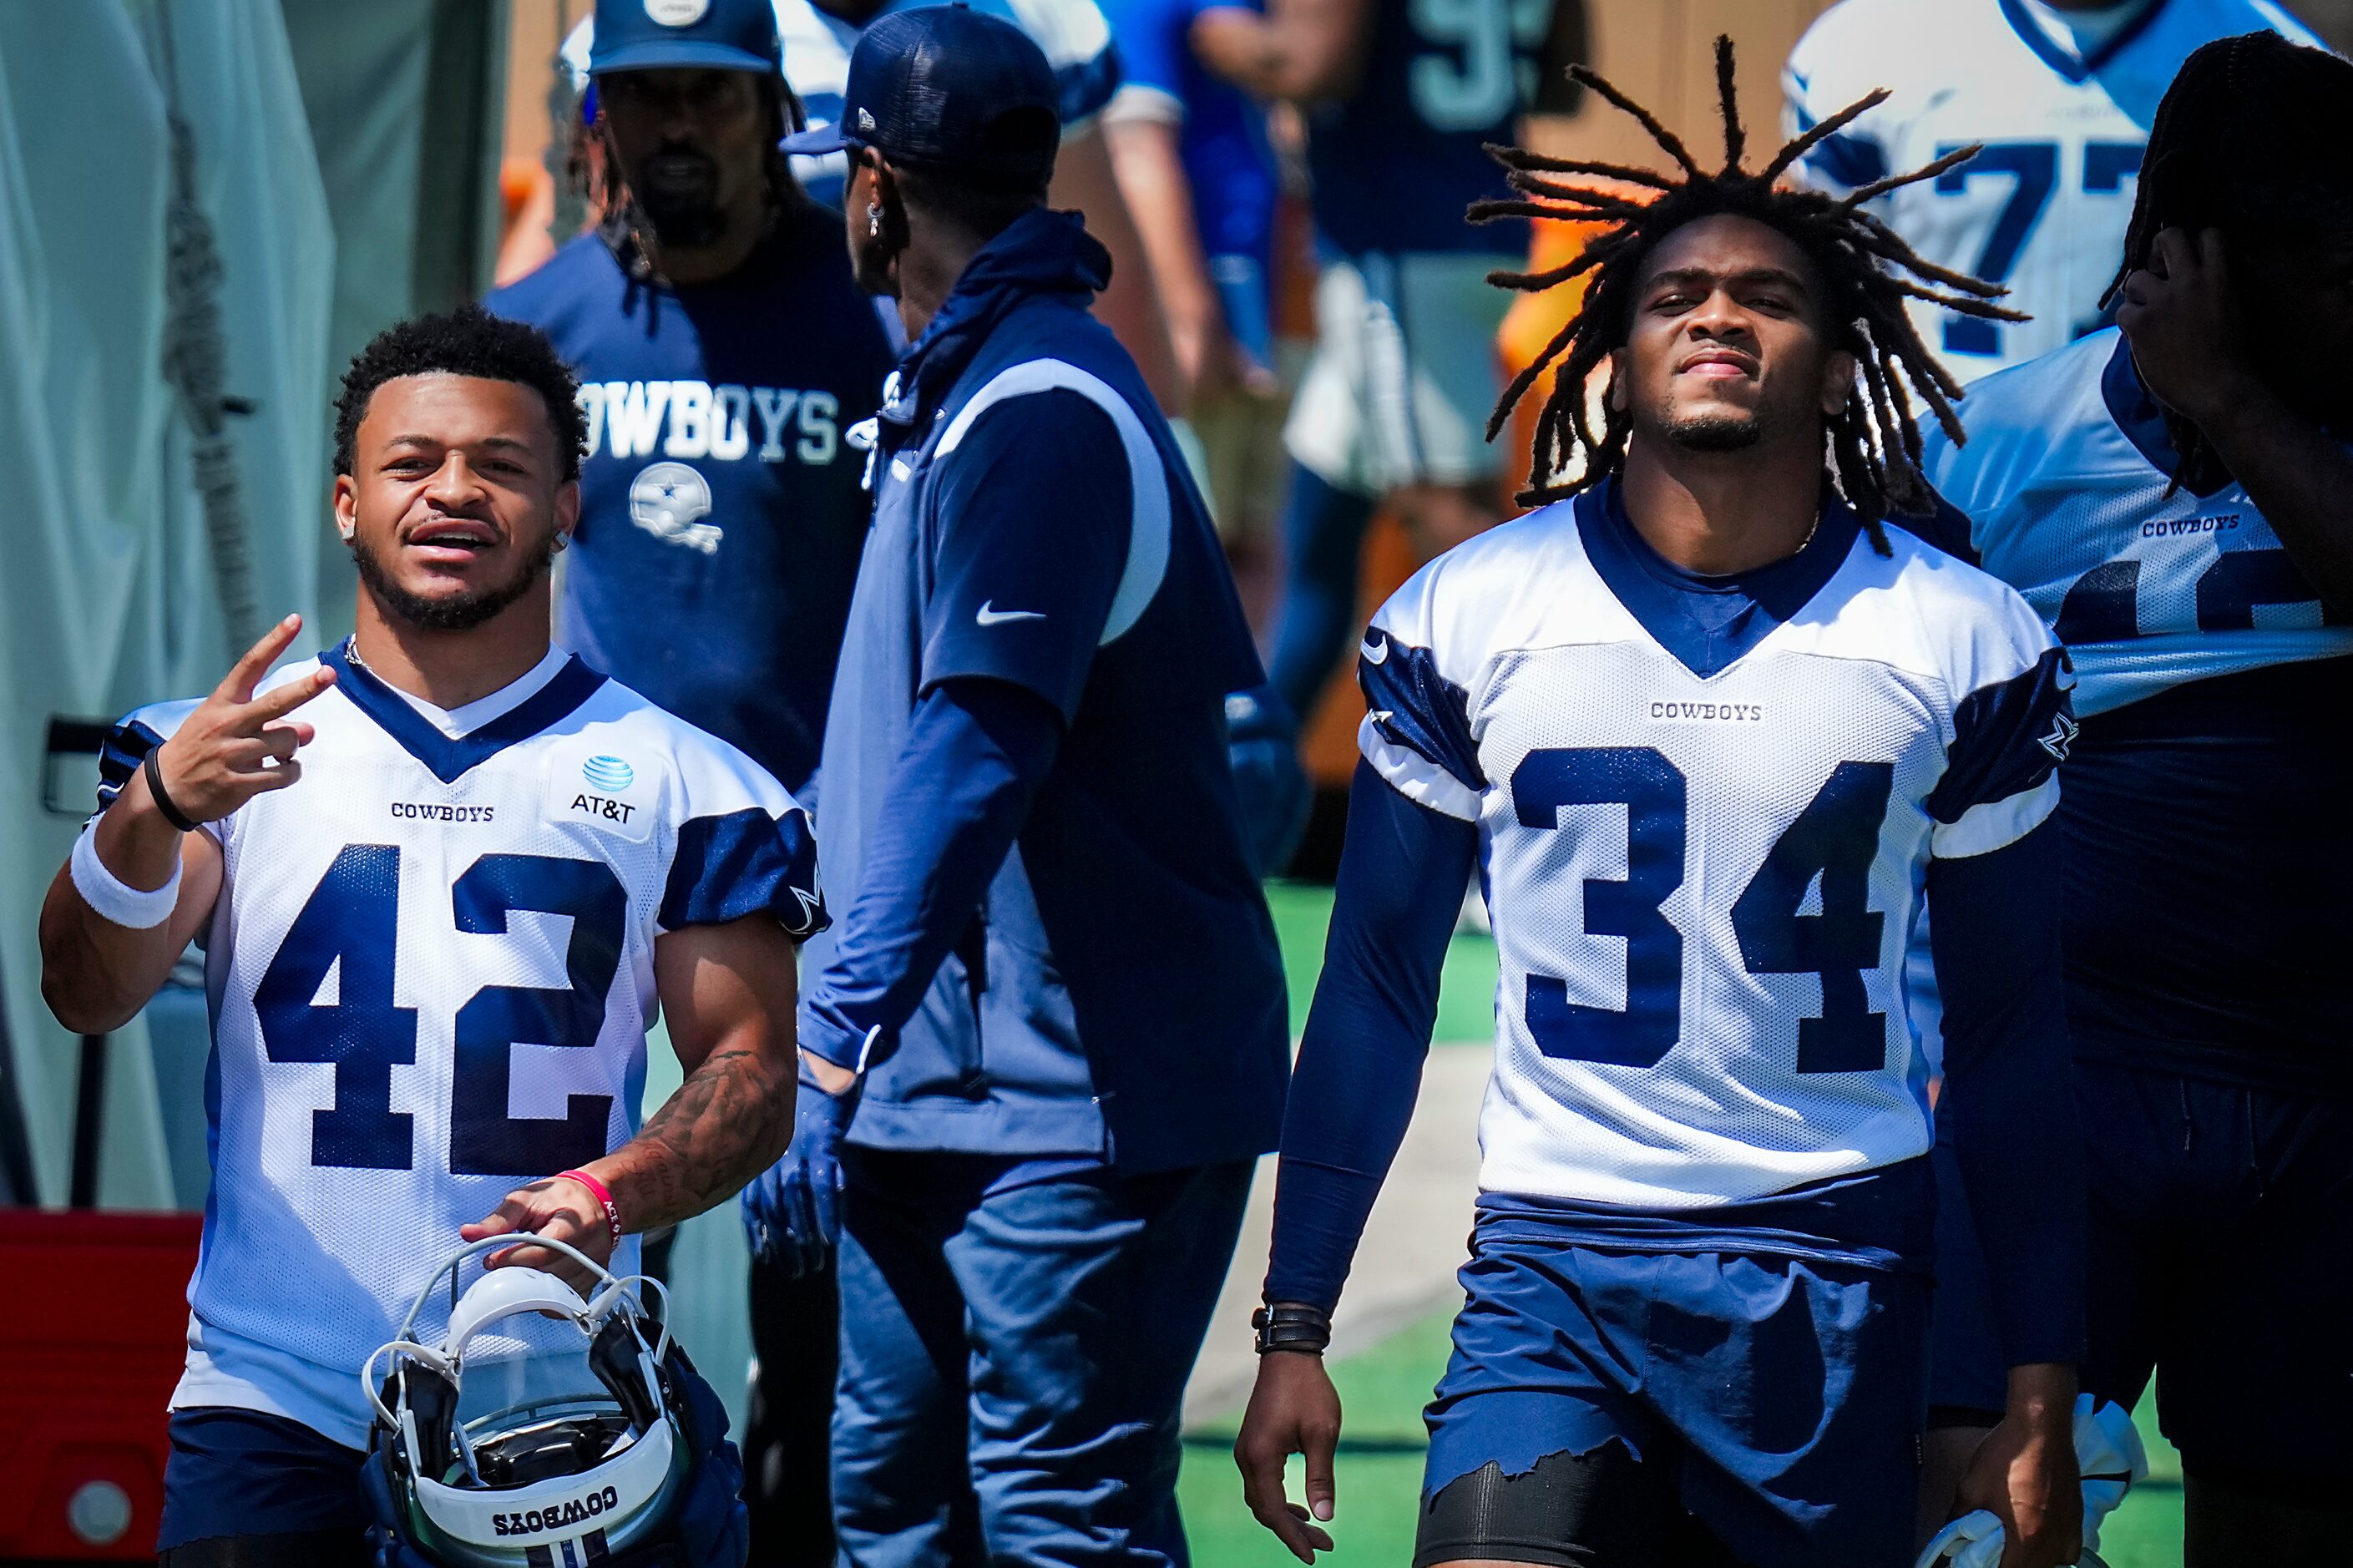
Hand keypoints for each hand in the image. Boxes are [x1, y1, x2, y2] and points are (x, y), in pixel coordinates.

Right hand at [144, 615, 333, 824]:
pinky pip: (286, 773)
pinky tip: (279, 771)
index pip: (250, 665)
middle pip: (276, 703)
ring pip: (288, 741)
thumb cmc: (204, 748)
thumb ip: (269, 722)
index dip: (274, 642)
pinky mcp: (239, 783)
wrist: (166, 790)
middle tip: (330, 674)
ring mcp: (232, 754)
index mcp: (221, 703)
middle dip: (306, 688)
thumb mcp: (226, 726)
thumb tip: (309, 730)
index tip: (296, 620)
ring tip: (276, 755)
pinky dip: (291, 772)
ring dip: (292, 748)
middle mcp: (226, 724)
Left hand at [464, 1174, 615, 1292]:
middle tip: (501, 1267)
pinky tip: (537, 1285)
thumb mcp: (527, 1198)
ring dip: (530, 1288)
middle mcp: (589, 1248)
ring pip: (555, 1293)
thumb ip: (499, 1219)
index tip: (491, 1259)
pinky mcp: (593, 1281)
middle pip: (547, 1274)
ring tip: (520, 1273)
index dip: (512, 1258)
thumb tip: (468, 1234)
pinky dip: (546, 1300)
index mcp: (574, 1223)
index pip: (542, 1251)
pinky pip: (566, 1304)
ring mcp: (593, 1267)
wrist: (598, 1199)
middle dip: (517, 1274)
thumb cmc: (559, 1198)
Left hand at [740, 1081, 851, 1275]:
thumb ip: (767, 1143)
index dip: (761, 1230)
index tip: (766, 1255)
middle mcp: (775, 1154)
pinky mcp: (823, 1143)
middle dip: (783, 1243)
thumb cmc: (799, 1080)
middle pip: (775, 1210)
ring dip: (805, 1239)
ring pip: (797, 1206)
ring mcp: (799, 1150)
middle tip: (793, 1270)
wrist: (819, 1050)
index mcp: (762, 1149)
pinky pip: (824, 1188)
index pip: (756, 1200)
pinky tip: (830, 1239)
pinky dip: (827, 1217)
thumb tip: (758, 1171)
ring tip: (812, 1265)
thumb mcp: (775, 1115)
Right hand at [1234, 1349, 1341, 1562]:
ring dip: (1285, 1517)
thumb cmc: (1308, 1391)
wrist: (1289, 1355)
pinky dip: (1278, 1500)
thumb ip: (1321, 1477)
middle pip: (1265, 1509)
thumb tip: (1325, 1516)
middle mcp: (1246, 1458)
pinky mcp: (1252, 1444)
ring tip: (1314, 1530)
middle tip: (1323, 1545)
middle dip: (1292, 1531)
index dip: (1293, 1537)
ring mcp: (1246, 1450)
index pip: (1274, 1512)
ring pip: (1261, 1498)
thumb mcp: (1322, 1434)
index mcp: (1261, 1458)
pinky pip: (1260, 1484)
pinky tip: (1299, 1505)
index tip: (1314, 1555)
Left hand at [1954, 1366, 2081, 1567]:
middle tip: (1995, 1555)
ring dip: (2034, 1561)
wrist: (2040, 1429)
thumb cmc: (2005, 1455)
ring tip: (2017, 1551)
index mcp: (2025, 1538)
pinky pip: (2070, 1551)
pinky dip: (2058, 1554)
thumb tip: (1949, 1532)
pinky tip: (2044, 1543)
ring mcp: (2068, 1530)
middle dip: (2012, 1565)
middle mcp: (2052, 1541)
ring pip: (2053, 1562)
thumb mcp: (1971, 1487)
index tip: (1979, 1561)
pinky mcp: (2077, 1517)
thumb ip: (1959, 1516)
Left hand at [2115, 227, 2255, 429]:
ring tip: (2151, 316)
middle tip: (2157, 269)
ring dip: (2139, 295)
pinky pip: (2123, 312)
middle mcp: (2191, 282)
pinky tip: (2143, 339)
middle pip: (2168, 237)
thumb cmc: (2229, 355)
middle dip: (2159, 249)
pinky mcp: (2141, 323)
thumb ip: (2214, 284)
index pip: (2208, 234)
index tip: (2187, 261)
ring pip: (2135, 278)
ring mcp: (2163, 301)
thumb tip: (2191, 268)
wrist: (2217, 390)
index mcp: (2221, 277)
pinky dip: (2130, 324)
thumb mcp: (2232, 307)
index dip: (2194, 244)